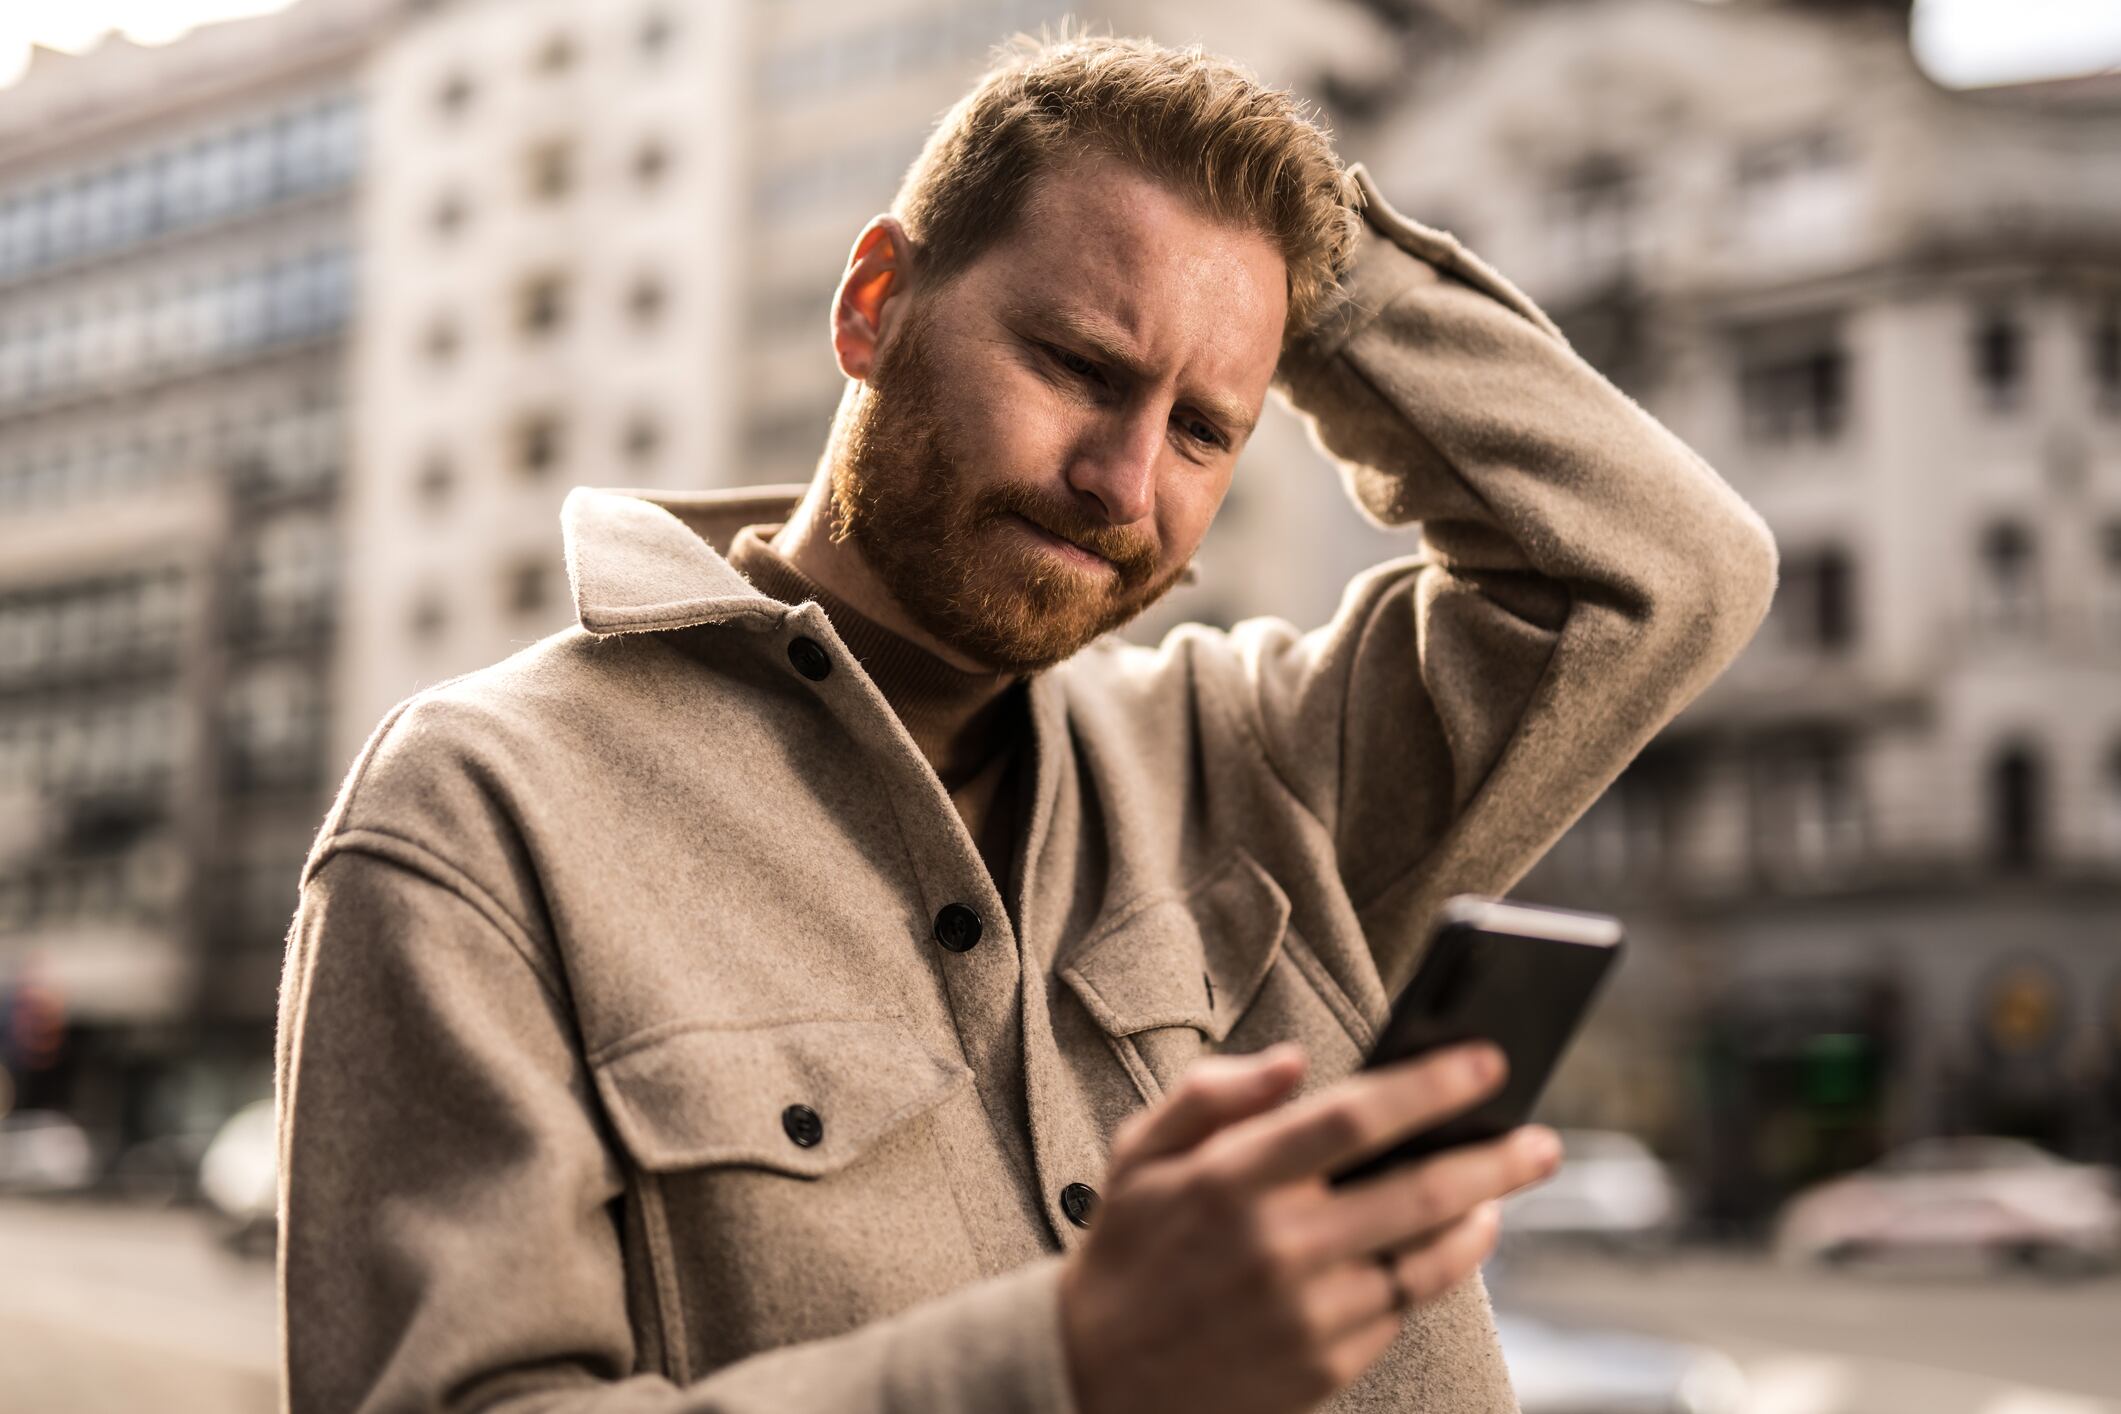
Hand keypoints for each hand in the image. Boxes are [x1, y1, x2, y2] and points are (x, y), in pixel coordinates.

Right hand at [1057, 1040, 1559, 1413]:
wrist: (1096, 1379)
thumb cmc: (1129, 1248)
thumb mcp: (1139, 1153)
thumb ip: (1213, 1094)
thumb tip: (1294, 1061)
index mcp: (1232, 1180)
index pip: (1354, 1118)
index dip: (1430, 1085)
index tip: (1486, 1061)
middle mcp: (1277, 1247)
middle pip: (1419, 1192)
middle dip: (1495, 1160)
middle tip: (1541, 1141)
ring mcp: (1306, 1314)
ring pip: (1428, 1262)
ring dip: (1480, 1222)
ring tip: (1501, 1193)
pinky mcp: (1323, 1368)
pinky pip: (1400, 1311)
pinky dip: (1432, 1273)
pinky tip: (1445, 1246)